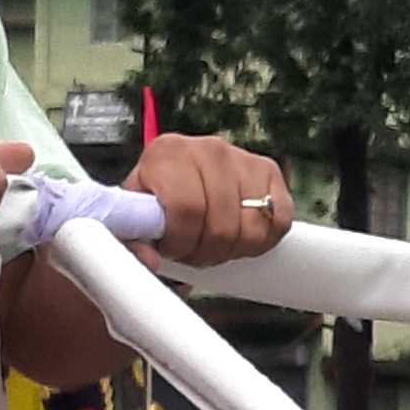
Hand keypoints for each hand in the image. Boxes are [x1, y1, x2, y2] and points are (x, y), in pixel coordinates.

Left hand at [131, 132, 291, 265]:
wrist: (177, 181)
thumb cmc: (155, 203)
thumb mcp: (131, 219)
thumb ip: (130, 243)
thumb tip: (149, 261)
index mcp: (167, 153)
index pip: (186, 209)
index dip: (182, 242)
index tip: (173, 249)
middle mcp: (208, 149)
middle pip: (220, 224)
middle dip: (206, 251)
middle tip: (193, 252)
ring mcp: (242, 158)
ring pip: (251, 228)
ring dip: (233, 249)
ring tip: (213, 244)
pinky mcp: (269, 171)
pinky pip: (279, 220)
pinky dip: (262, 239)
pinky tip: (240, 237)